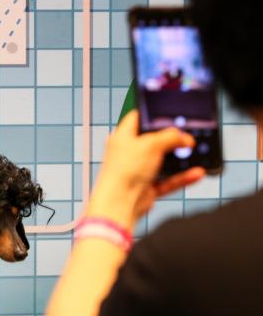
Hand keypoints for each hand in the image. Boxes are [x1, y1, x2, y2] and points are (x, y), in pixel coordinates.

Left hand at [86, 110, 205, 229]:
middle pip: (153, 141)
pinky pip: (168, 180)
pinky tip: (197, 173)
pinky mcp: (146, 187)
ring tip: (196, 153)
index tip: (168, 112)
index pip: (136, 118)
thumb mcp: (151, 144)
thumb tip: (184, 137)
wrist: (119, 203)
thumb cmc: (124, 171)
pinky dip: (182, 177)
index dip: (152, 113)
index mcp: (122, 137)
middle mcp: (128, 153)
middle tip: (188, 134)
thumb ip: (170, 137)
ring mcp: (137, 171)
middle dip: (171, 138)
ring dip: (180, 160)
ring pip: (163, 162)